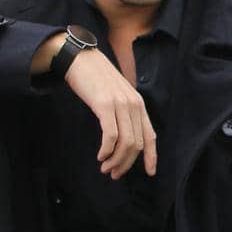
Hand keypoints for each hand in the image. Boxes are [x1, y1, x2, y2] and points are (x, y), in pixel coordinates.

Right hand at [64, 46, 157, 180]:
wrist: (79, 58)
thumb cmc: (95, 79)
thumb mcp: (116, 95)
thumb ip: (123, 113)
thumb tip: (124, 139)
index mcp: (138, 104)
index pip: (150, 136)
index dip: (151, 157)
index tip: (149, 173)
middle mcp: (133, 105)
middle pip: (137, 144)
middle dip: (126, 164)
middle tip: (114, 173)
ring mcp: (120, 104)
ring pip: (126, 143)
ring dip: (115, 161)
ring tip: (106, 168)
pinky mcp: (104, 105)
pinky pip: (111, 136)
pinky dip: (106, 150)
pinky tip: (100, 156)